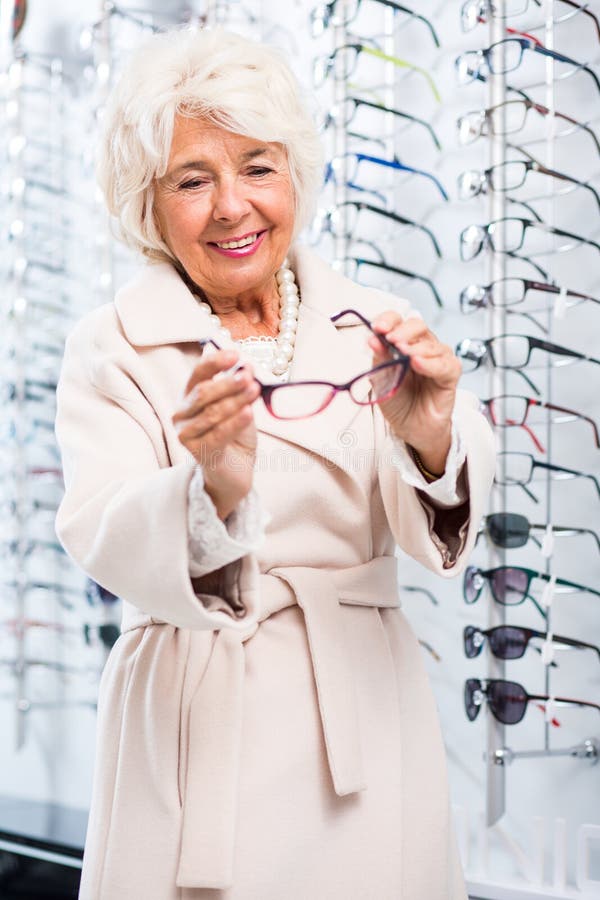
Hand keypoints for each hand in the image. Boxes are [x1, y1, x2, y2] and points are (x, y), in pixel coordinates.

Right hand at [171, 349, 260, 518]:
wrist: (236, 469)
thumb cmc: (235, 434)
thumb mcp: (240, 405)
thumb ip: (241, 387)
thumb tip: (246, 365)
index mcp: (190, 396)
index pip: (198, 373)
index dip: (215, 362)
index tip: (235, 354)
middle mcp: (182, 413)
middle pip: (202, 393)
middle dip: (227, 383)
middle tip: (249, 377)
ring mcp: (186, 434)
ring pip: (211, 413)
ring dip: (235, 401)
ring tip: (254, 391)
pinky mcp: (197, 452)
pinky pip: (218, 434)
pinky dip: (235, 422)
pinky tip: (249, 412)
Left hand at [368, 311, 460, 474]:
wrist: (412, 428)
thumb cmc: (399, 402)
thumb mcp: (382, 379)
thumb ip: (379, 358)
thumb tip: (372, 338)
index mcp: (403, 343)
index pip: (398, 321)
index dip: (388, 320)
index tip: (377, 328)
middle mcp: (422, 347)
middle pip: (418, 325)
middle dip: (403, 330)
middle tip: (390, 339)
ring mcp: (438, 359)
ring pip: (431, 343)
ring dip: (416, 346)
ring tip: (403, 352)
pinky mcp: (450, 374)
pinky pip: (444, 364)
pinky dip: (430, 363)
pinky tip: (417, 363)